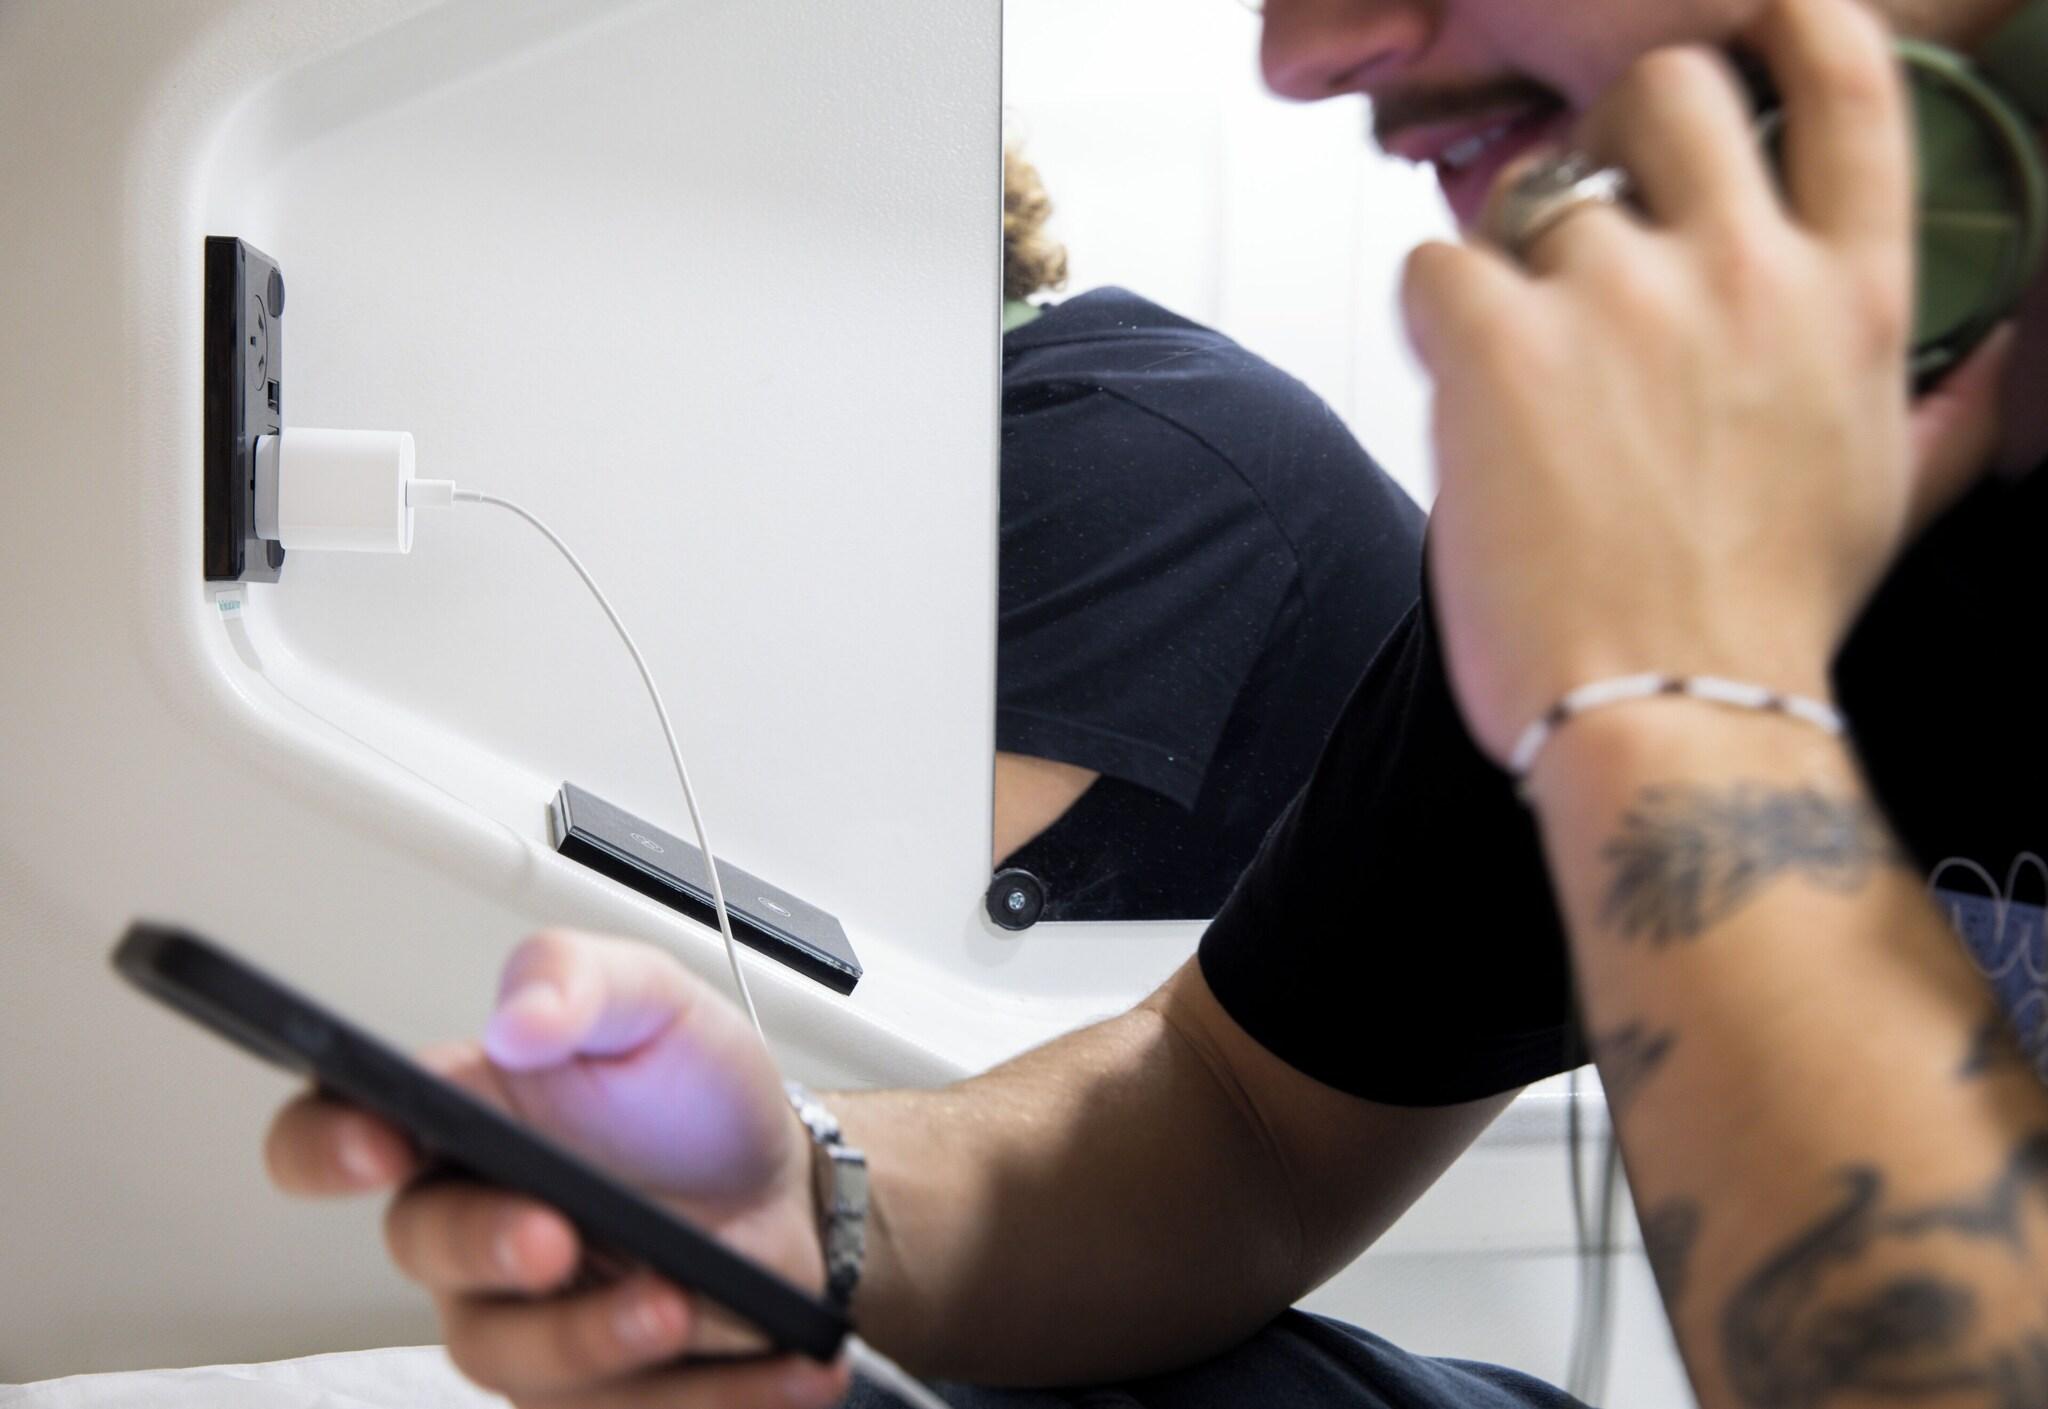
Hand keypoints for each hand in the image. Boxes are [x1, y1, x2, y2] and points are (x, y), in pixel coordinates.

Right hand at [263, 929, 851, 1408]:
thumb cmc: (692, 1097)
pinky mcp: (594, 1389)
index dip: (327, 1144)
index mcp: (462, 1119)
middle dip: (485, 1246)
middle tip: (554, 1236)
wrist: (785, 1188)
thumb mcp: (658, 1004)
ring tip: (682, 1304)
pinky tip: (793, 1366)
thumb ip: (583, 981)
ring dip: (598, 1340)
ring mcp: (525, 1318)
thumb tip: (520, 1019)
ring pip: (514, 1358)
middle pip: (424, 1251)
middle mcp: (470, 1228)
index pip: (334, 1128)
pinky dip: (718, 1395)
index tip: (380, 1145)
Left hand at [1400, 0, 2011, 767]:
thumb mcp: (1886, 497)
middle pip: (1667, 86)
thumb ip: (1941, 406)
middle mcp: (1745, 270)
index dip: (1794, 24)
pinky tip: (1460, 390)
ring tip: (1521, 381)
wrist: (1670, 714)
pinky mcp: (1502, 339)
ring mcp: (1619, 295)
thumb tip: (1998, 353)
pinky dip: (1435, 316)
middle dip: (1616, 125)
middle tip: (1583, 203)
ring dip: (1516, 269)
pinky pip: (1436, 261)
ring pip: (1534, 199)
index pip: (1847, 83)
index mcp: (1851, 296)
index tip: (1755, 23)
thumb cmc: (1765, 623)